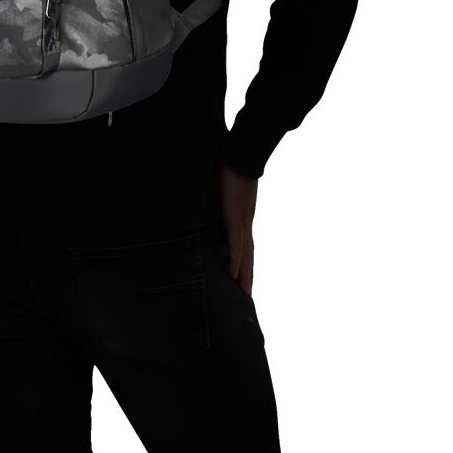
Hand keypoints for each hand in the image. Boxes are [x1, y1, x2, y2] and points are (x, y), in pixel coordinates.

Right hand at [218, 163, 257, 295]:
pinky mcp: (236, 218)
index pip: (244, 247)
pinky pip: (237, 244)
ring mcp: (242, 222)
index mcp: (241, 219)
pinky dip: (236, 260)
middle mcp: (244, 224)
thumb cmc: (231, 168)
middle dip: (247, 276)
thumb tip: (204, 205)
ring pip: (245, 255)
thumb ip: (215, 202)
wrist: (242, 156)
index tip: (241, 280)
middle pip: (248, 257)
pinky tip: (234, 275)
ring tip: (243, 293)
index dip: (243, 264)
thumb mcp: (221, 191)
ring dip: (245, 275)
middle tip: (245, 297)